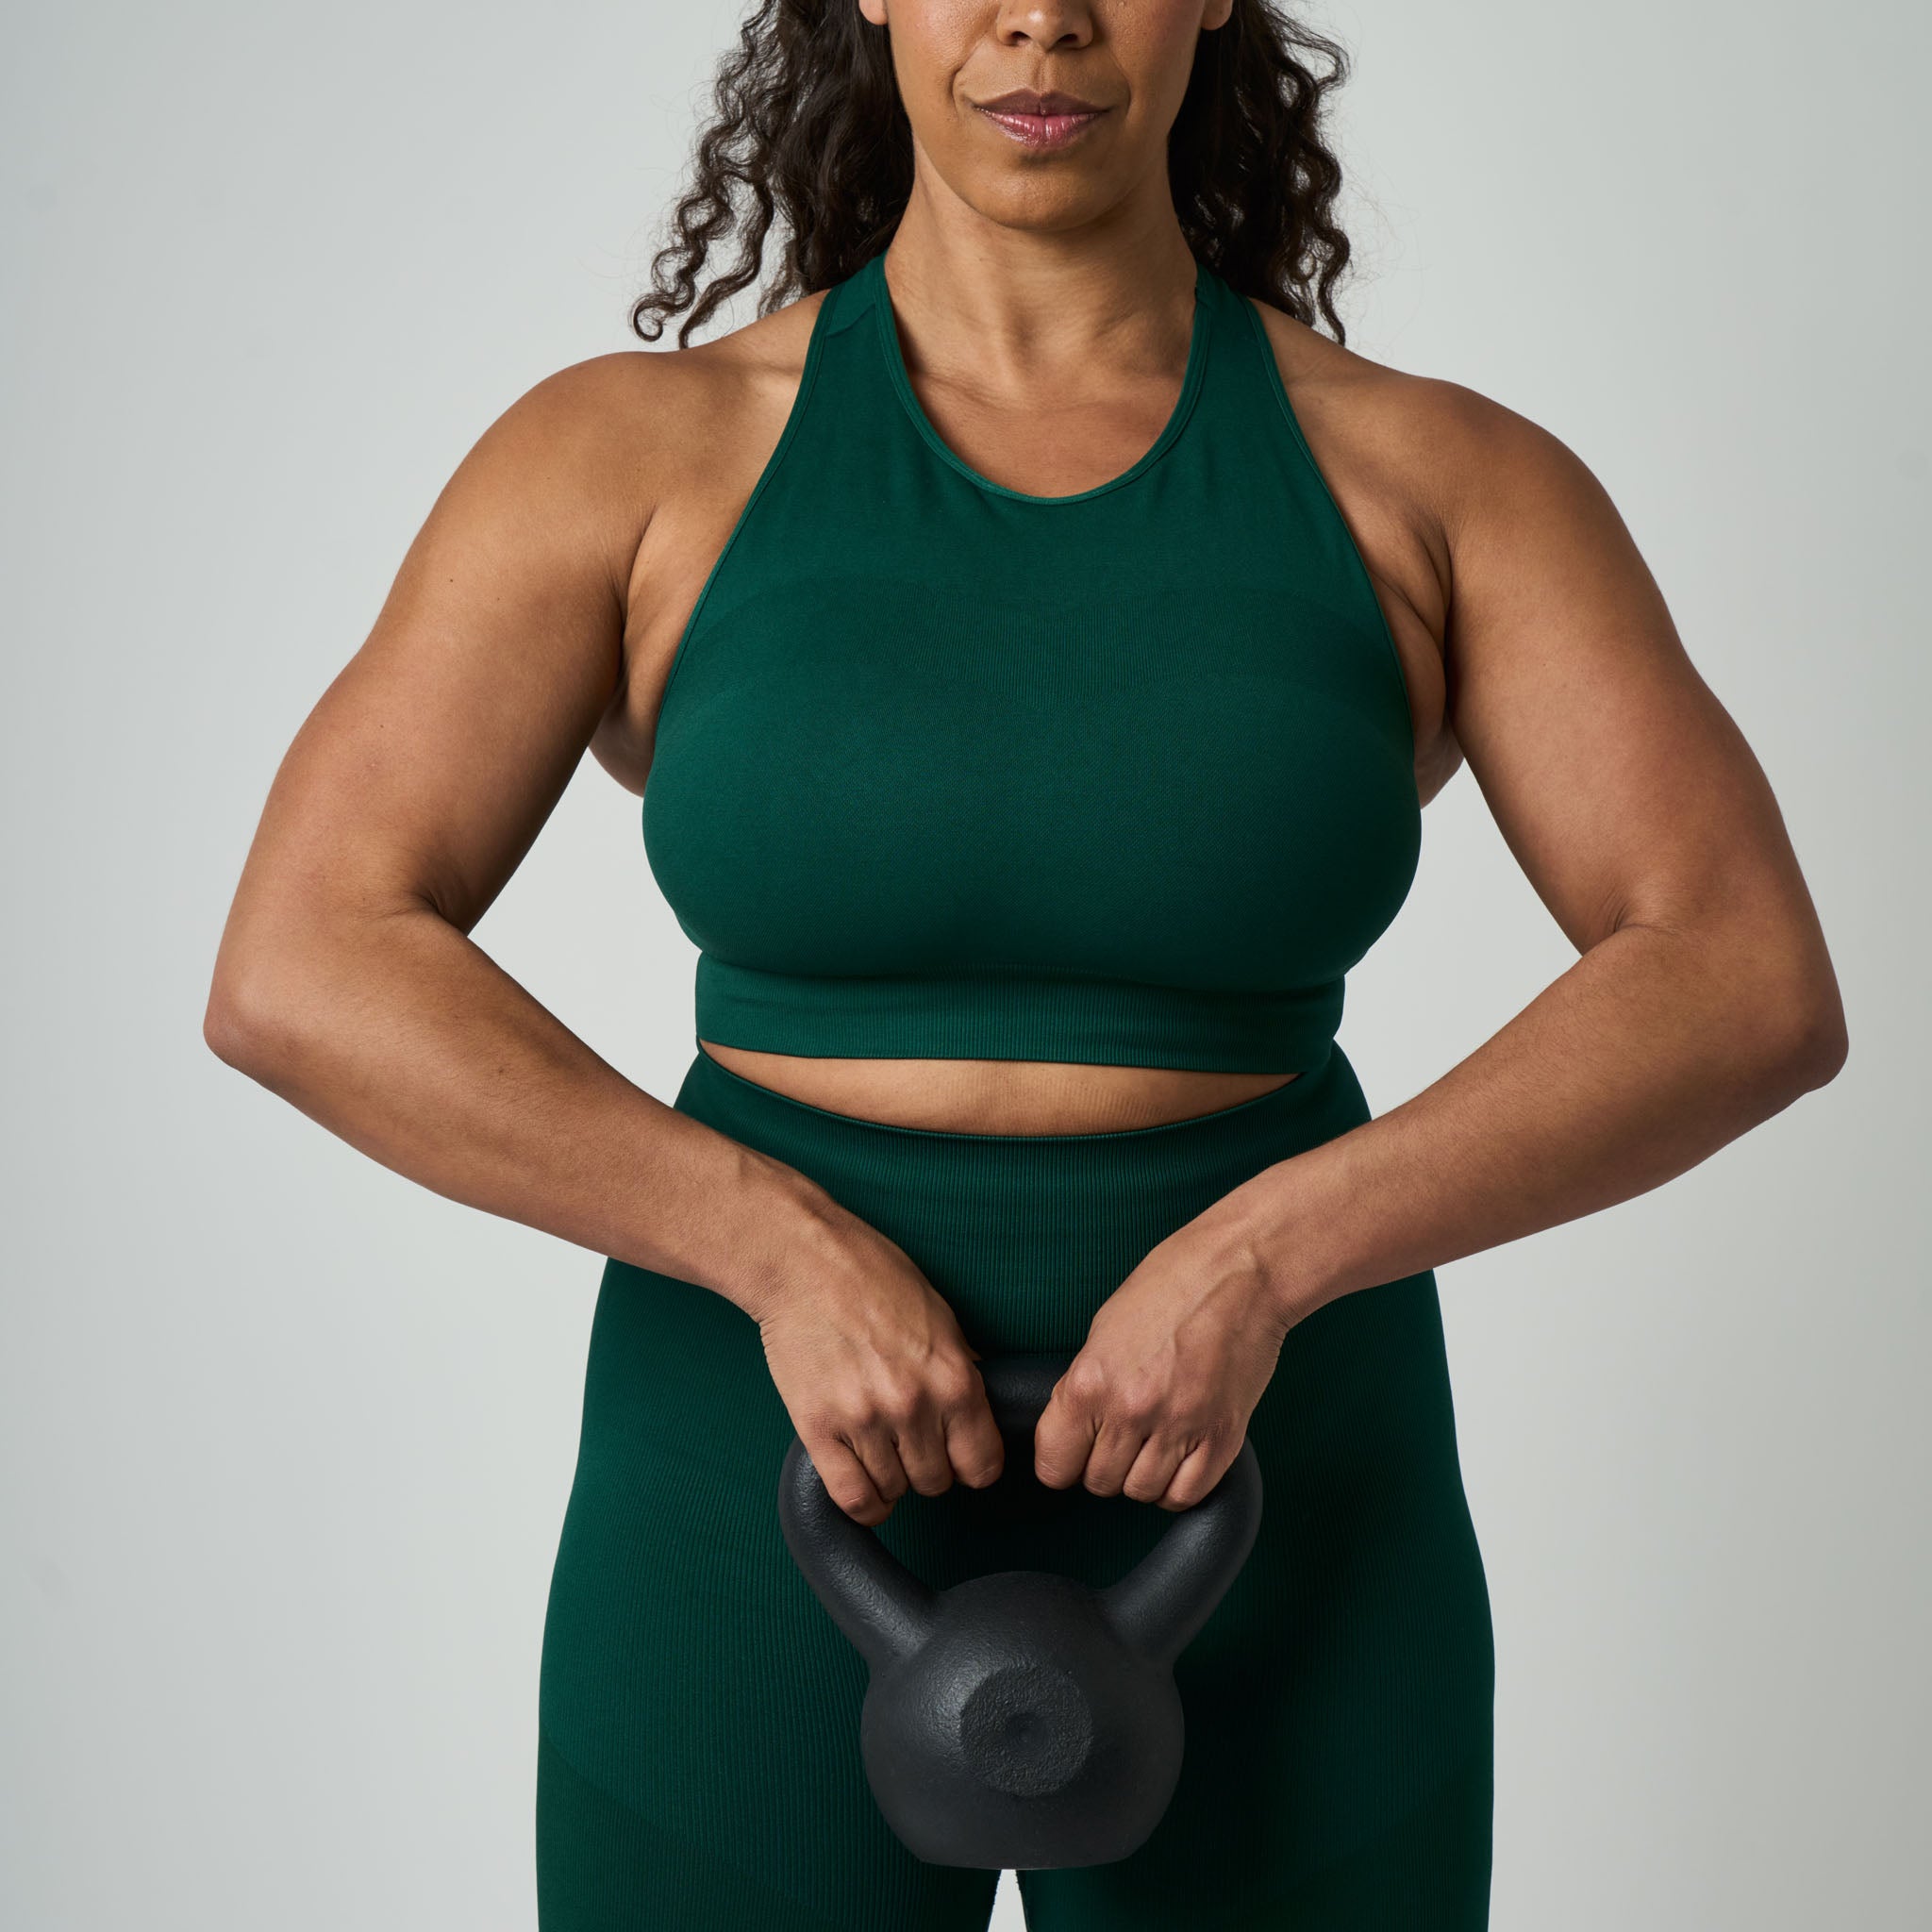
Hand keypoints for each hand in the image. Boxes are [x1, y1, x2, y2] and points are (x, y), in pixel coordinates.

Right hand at [756, 1195, 1004, 1526]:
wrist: (802, 1261)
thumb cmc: (871, 1275)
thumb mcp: (939, 1315)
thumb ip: (960, 1368)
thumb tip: (977, 1411)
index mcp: (953, 1377)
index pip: (982, 1464)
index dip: (972, 1464)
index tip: (958, 1457)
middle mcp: (913, 1405)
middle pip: (935, 1482)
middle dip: (927, 1468)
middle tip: (911, 1441)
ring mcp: (864, 1420)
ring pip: (893, 1491)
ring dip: (890, 1478)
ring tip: (880, 1445)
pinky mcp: (818, 1428)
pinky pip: (852, 1497)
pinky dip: (862, 1502)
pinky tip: (863, 1483)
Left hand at [1034, 1212, 1289, 1510]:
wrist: (1239, 1271)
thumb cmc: (1171, 1285)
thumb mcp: (1104, 1330)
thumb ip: (1087, 1385)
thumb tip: (1077, 1429)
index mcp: (1090, 1381)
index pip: (1054, 1465)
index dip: (1062, 1462)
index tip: (1073, 1455)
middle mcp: (1131, 1410)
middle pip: (1100, 1483)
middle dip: (1105, 1467)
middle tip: (1121, 1438)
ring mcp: (1179, 1427)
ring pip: (1142, 1492)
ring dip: (1142, 1476)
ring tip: (1152, 1443)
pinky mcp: (1222, 1437)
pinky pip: (1188, 1494)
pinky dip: (1179, 1487)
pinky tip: (1179, 1460)